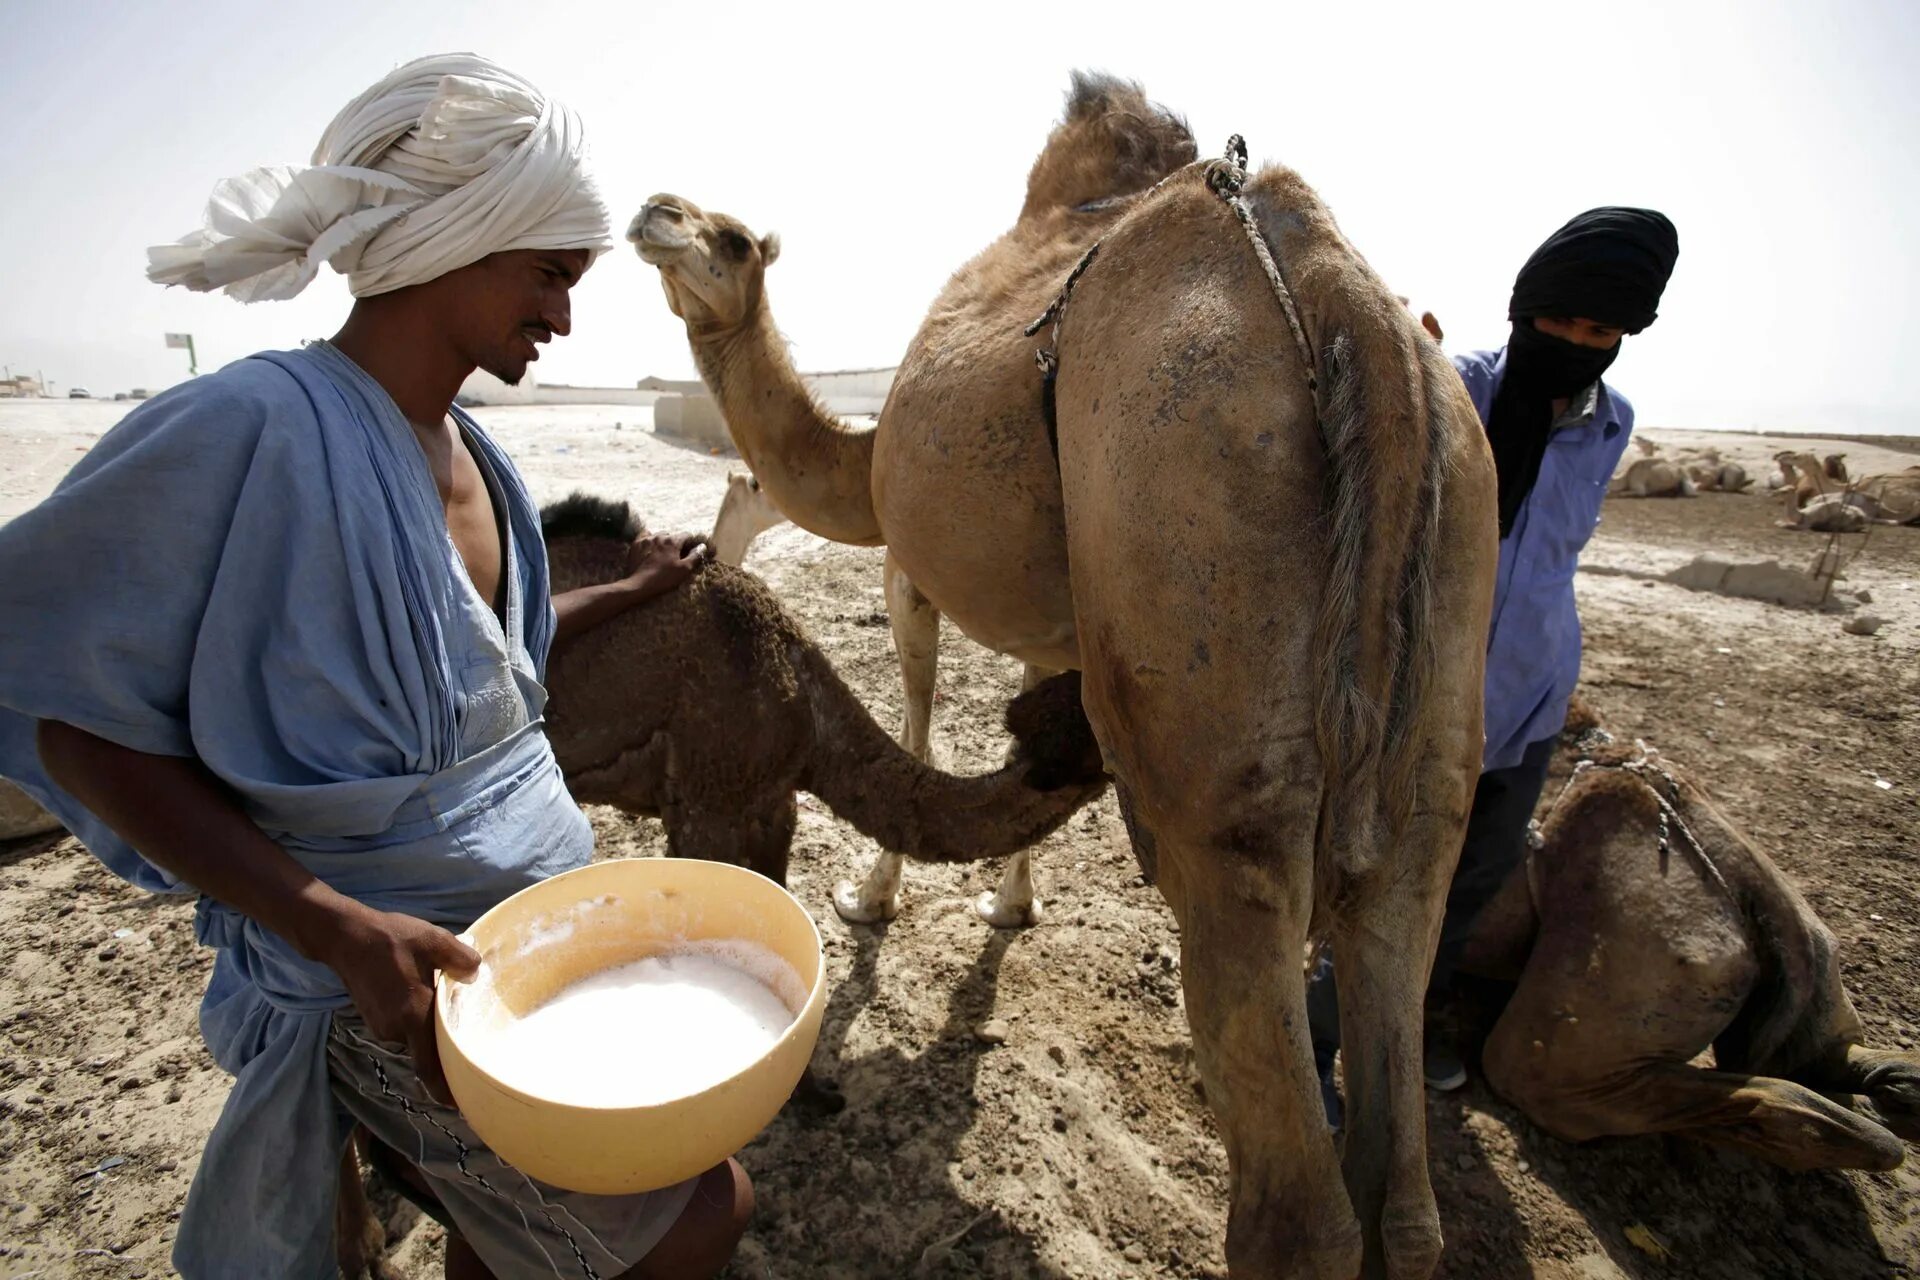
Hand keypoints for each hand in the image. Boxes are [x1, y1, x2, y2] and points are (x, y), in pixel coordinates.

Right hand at [321, 905, 479, 1103]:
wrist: (346, 938)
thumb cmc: (390, 939)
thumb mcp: (432, 940)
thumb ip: (458, 958)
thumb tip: (476, 971)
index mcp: (413, 1016)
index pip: (430, 1065)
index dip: (443, 1088)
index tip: (459, 1104)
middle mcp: (396, 1029)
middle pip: (427, 1049)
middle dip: (444, 1048)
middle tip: (469, 1043)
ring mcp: (382, 1026)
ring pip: (414, 1036)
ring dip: (428, 1029)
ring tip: (446, 1010)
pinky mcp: (374, 1018)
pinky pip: (402, 1027)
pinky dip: (414, 1019)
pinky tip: (422, 998)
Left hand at [624, 531, 712, 595]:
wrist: (639, 584)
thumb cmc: (664, 578)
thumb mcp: (684, 570)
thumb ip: (695, 556)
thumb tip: (702, 546)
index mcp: (673, 541)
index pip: (686, 535)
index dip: (690, 542)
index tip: (689, 551)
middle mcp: (659, 536)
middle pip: (671, 535)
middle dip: (674, 542)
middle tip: (675, 555)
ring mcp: (646, 539)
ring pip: (658, 535)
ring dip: (662, 542)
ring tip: (661, 553)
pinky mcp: (636, 544)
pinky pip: (645, 537)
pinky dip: (649, 541)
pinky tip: (649, 550)